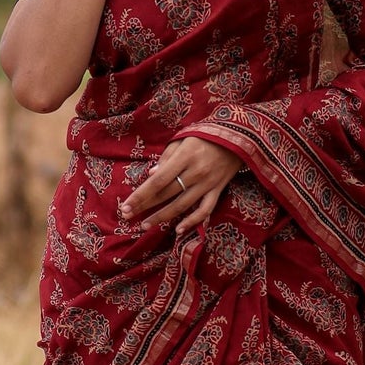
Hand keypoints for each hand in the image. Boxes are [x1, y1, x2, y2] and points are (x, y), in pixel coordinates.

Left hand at [121, 136, 242, 235]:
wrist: (239, 136)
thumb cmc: (205, 135)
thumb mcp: (183, 139)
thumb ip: (166, 157)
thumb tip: (150, 176)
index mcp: (185, 157)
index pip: (158, 181)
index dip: (141, 195)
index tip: (126, 206)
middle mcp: (196, 172)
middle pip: (166, 194)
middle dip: (145, 206)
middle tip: (127, 216)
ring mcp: (208, 183)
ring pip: (182, 205)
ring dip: (162, 217)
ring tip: (145, 225)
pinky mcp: (218, 190)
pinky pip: (205, 210)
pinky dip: (192, 221)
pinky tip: (178, 230)